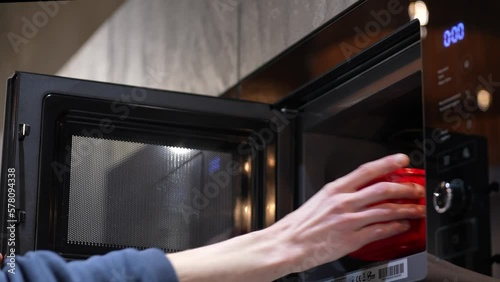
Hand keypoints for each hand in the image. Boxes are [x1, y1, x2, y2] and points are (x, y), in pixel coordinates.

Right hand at [167, 153, 425, 281]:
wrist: (287, 244)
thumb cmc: (299, 225)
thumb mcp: (318, 201)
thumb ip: (339, 196)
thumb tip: (358, 192)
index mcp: (334, 189)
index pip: (366, 170)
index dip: (387, 163)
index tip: (402, 159)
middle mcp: (343, 202)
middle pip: (382, 189)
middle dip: (405, 187)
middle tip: (417, 188)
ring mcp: (349, 220)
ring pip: (386, 209)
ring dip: (407, 208)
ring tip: (418, 208)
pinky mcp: (352, 238)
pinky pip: (380, 230)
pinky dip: (395, 227)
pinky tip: (403, 226)